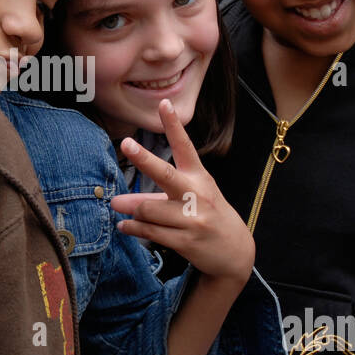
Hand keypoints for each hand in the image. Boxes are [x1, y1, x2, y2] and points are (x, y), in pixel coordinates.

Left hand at [111, 99, 253, 286]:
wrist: (235, 251)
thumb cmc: (208, 215)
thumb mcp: (192, 197)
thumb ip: (158, 195)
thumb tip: (121, 201)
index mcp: (199, 177)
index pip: (184, 146)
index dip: (174, 125)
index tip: (164, 103)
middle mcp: (197, 194)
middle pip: (165, 174)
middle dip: (144, 158)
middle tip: (126, 144)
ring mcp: (192, 219)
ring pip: (148, 209)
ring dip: (129, 208)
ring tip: (119, 207)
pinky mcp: (186, 241)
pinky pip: (150, 232)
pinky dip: (132, 228)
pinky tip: (124, 226)